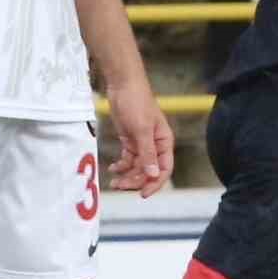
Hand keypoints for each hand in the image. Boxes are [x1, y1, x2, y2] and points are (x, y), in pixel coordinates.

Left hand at [106, 77, 173, 198]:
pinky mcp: (130, 140)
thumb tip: (153, 173)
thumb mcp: (142, 129)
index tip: (142, 193)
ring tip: (114, 181)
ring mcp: (142, 143)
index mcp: (164, 142)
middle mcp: (155, 145)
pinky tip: (113, 168)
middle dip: (135, 180)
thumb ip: (148, 153)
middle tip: (120, 186)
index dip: (155, 183)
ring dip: (127, 175)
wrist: (122, 85)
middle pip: (148, 170)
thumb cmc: (137, 102)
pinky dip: (121, 166)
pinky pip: (127, 159)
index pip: (164, 169)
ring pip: (136, 167)